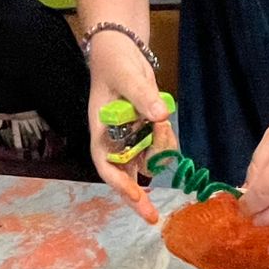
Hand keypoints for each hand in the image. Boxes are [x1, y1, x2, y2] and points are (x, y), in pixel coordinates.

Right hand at [85, 31, 173, 224]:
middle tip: (153, 217)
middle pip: (125, 177)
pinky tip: (164, 123)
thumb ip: (143, 97)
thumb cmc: (115, 64)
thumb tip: (160, 116)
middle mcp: (115, 142)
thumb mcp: (128, 77)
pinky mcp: (145, 136)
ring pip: (148, 163)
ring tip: (162, 123)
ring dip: (160, 152)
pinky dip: (167, 142)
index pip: (106, 166)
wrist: (124, 51)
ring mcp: (131, 140)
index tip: (136, 196)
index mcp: (102, 133)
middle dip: (139, 198)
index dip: (119, 184)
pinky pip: (160, 150)